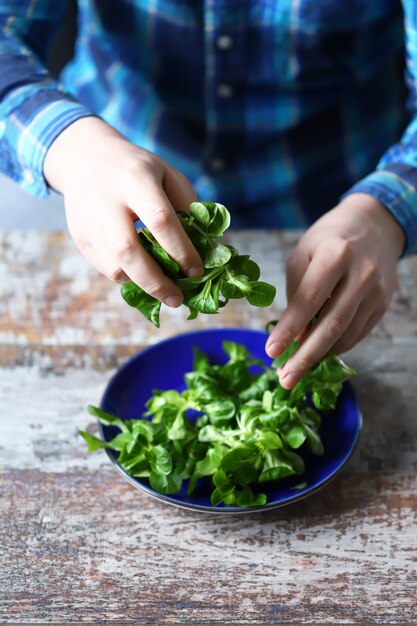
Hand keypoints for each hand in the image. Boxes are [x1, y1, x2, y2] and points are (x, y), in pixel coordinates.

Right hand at [43, 117, 202, 306]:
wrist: (86, 159)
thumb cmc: (139, 170)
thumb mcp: (168, 176)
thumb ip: (188, 209)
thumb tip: (207, 250)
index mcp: (136, 179)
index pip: (160, 220)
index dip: (181, 250)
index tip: (196, 271)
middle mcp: (107, 200)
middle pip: (128, 250)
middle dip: (156, 281)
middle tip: (177, 299)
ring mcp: (89, 220)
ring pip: (113, 265)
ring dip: (141, 284)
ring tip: (162, 291)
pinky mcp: (80, 236)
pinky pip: (105, 268)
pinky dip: (127, 278)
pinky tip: (143, 277)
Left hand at [266, 193, 404, 387]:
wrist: (373, 226)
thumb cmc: (327, 241)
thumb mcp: (303, 256)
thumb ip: (298, 294)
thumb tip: (295, 337)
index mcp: (335, 255)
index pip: (309, 300)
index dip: (289, 329)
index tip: (271, 352)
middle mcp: (361, 274)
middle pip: (332, 325)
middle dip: (306, 357)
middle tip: (285, 381)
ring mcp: (377, 291)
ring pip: (347, 335)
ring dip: (320, 357)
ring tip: (296, 371)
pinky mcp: (384, 304)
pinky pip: (358, 334)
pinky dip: (336, 348)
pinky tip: (318, 354)